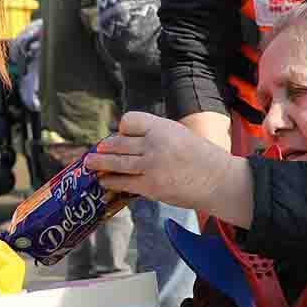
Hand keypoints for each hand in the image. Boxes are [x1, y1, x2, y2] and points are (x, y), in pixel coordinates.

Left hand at [84, 111, 253, 224]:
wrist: (217, 180)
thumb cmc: (200, 157)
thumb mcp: (178, 134)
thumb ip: (156, 135)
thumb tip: (128, 141)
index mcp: (161, 127)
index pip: (129, 121)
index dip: (122, 129)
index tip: (121, 137)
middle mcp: (153, 144)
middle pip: (117, 143)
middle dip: (103, 148)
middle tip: (94, 151)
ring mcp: (150, 166)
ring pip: (115, 162)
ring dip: (98, 163)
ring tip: (89, 164)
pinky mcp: (150, 186)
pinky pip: (122, 183)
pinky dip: (110, 182)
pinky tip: (105, 182)